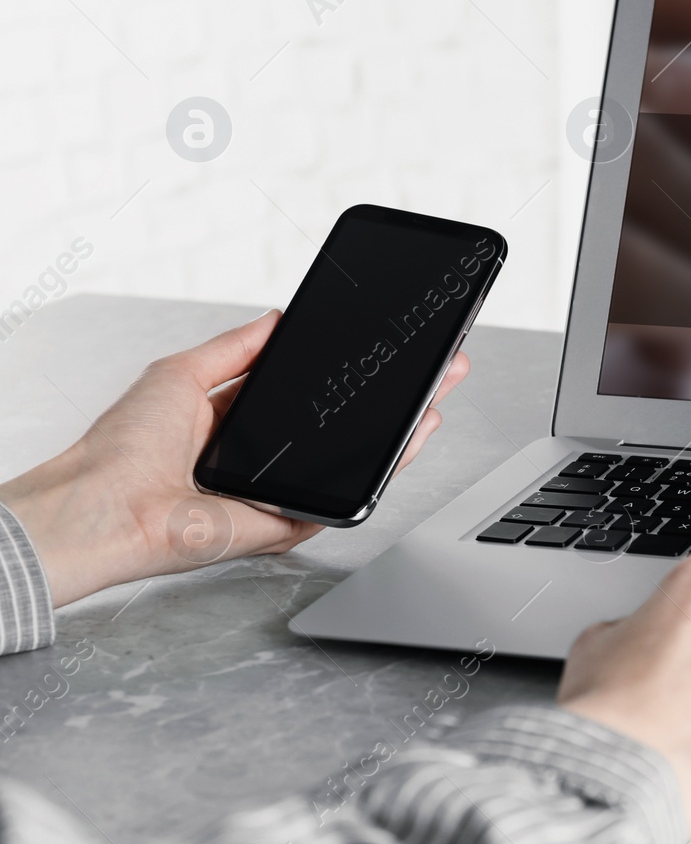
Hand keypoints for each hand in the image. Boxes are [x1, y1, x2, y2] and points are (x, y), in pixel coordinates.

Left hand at [0, 311, 468, 606]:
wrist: (105, 509)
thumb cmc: (117, 450)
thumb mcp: (180, 373)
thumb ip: (233, 347)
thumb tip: (274, 320)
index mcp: (229, 426)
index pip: (301, 397)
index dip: (341, 375)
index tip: (375, 350)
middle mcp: (256, 462)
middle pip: (337, 428)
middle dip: (384, 398)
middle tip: (426, 370)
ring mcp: (274, 493)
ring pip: (350, 464)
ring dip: (396, 434)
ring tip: (431, 399)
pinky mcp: (285, 522)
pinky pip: (341, 499)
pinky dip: (379, 473)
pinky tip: (408, 440)